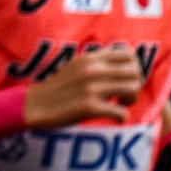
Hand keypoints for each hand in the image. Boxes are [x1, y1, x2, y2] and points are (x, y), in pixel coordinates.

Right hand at [23, 44, 145, 127]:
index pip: (129, 53)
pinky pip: (121, 112)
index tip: (124, 79)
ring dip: (131, 100)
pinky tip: (113, 118)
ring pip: (133, 89)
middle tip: (124, 95)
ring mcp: (91, 88)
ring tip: (120, 105)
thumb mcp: (75, 66)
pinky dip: (121, 117)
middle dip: (136, 85)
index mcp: (90, 58)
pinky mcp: (89, 107)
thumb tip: (124, 60)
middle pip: (135, 72)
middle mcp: (92, 70)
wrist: (35, 105)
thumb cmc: (58, 88)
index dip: (134, 67)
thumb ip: (97, 61)